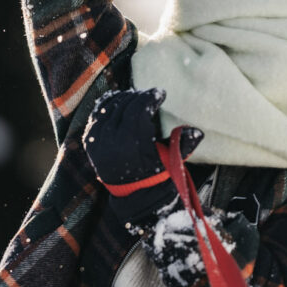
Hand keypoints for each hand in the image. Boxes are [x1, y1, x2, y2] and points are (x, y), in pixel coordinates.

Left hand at [82, 88, 202, 222]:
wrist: (134, 193)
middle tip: (149, 95)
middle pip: (124, 106)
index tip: (160, 93)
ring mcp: (98, 141)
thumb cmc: (157, 174)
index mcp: (132, 144)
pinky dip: (106, 105)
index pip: (139, 110)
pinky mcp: (90, 142)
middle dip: (138, 97)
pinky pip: (96, 116)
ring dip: (123, 98)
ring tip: (135, 96)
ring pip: (108, 108)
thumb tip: (197, 130)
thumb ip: (184, 144)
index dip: (150, 97)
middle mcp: (111, 141)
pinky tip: (117, 100)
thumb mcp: (172, 160)